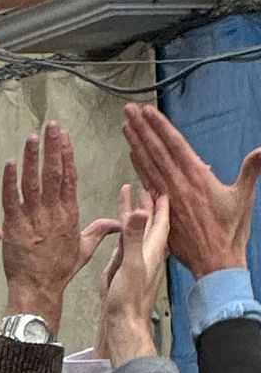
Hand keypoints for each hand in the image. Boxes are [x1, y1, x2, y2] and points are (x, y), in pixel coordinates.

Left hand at [1, 122, 119, 331]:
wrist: (39, 288)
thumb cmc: (60, 269)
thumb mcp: (84, 249)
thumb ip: (99, 231)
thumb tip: (118, 223)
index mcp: (69, 215)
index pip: (69, 179)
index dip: (66, 155)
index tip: (64, 136)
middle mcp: (53, 213)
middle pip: (53, 174)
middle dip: (52, 148)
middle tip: (51, 125)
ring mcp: (33, 218)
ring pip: (33, 182)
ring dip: (32, 158)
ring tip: (32, 136)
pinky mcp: (14, 224)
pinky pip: (11, 198)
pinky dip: (10, 180)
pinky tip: (10, 163)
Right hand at [100, 186, 168, 364]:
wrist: (121, 321)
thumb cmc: (129, 296)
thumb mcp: (131, 264)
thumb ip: (133, 237)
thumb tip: (138, 211)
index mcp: (152, 251)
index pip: (160, 223)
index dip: (161, 206)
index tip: (161, 187)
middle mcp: (146, 252)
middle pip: (150, 223)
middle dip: (149, 204)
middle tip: (147, 184)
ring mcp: (135, 258)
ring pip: (138, 229)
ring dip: (137, 212)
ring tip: (134, 195)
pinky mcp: (123, 264)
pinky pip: (127, 238)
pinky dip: (125, 225)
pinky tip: (122, 223)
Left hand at [123, 103, 260, 280]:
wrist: (216, 262)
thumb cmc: (232, 230)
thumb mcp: (243, 198)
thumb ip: (250, 171)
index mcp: (198, 177)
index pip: (174, 144)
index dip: (160, 125)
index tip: (147, 109)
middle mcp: (179, 183)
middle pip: (156, 150)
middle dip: (141, 128)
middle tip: (128, 110)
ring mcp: (168, 196)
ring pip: (148, 163)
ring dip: (135, 143)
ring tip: (125, 125)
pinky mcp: (162, 208)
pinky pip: (147, 181)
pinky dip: (138, 165)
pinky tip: (131, 154)